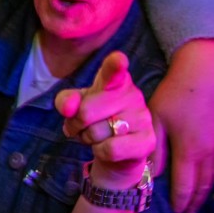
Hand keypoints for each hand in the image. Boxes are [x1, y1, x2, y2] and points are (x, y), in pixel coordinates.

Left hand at [55, 51, 154, 185]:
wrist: (116, 150)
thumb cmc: (95, 119)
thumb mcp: (75, 106)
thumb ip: (66, 101)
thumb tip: (69, 108)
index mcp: (115, 79)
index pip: (113, 70)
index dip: (115, 65)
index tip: (119, 60)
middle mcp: (132, 94)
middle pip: (86, 112)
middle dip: (76, 124)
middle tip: (83, 126)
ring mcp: (143, 117)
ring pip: (97, 132)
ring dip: (88, 139)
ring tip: (98, 136)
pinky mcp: (147, 140)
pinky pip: (110, 149)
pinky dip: (100, 152)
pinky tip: (107, 148)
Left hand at [149, 39, 213, 212]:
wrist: (208, 69)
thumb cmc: (177, 92)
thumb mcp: (158, 118)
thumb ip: (156, 149)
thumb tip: (151, 174)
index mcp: (190, 151)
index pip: (184, 187)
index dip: (179, 202)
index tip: (175, 212)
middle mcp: (210, 153)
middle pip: (202, 186)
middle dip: (193, 202)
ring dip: (204, 191)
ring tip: (196, 201)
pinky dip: (213, 175)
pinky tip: (207, 177)